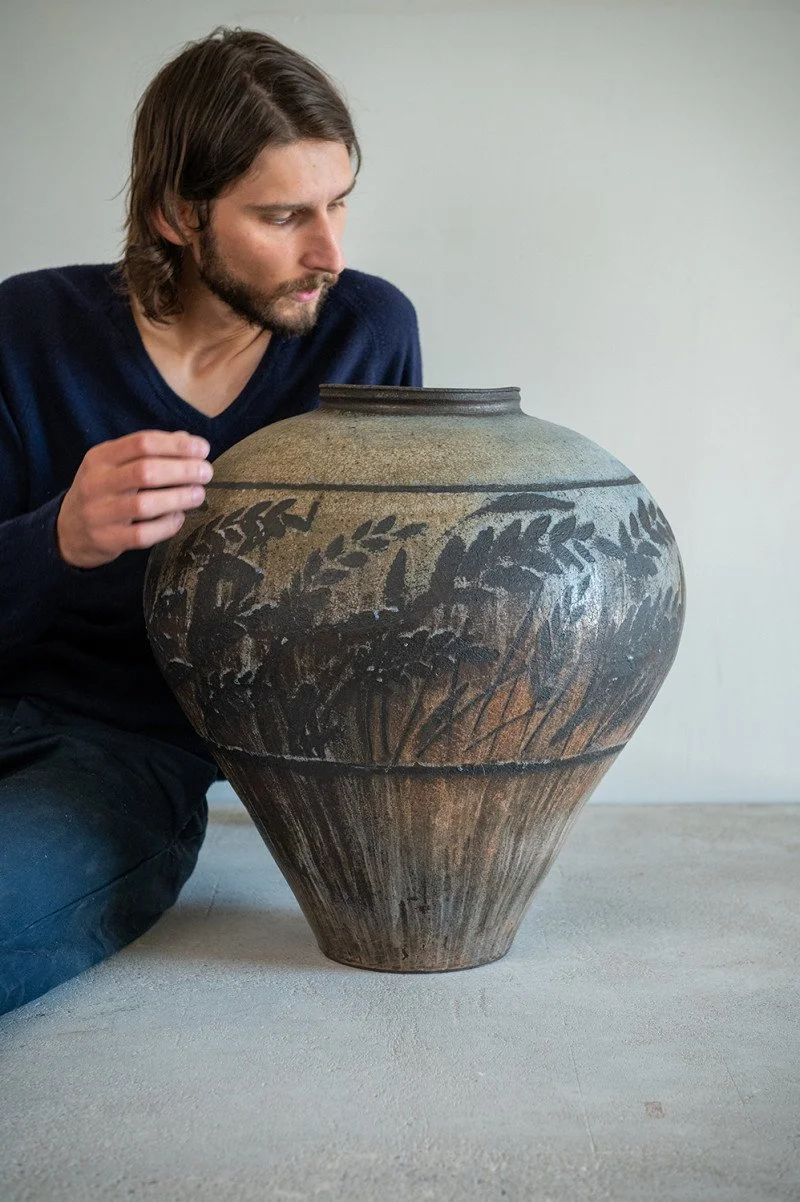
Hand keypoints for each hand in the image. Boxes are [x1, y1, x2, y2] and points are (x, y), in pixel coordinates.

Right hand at [56, 430, 212, 568]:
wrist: (67, 531)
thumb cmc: (103, 492)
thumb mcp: (114, 465)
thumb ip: (148, 452)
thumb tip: (188, 441)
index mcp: (100, 457)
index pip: (142, 442)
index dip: (176, 445)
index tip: (202, 449)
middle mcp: (96, 482)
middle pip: (145, 471)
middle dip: (183, 470)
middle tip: (206, 473)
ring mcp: (99, 513)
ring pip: (144, 504)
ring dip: (178, 498)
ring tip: (198, 494)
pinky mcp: (107, 539)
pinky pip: (143, 534)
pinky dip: (167, 525)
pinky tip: (179, 517)